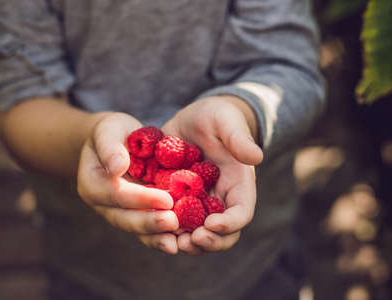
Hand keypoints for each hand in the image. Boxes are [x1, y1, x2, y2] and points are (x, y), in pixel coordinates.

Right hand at [77, 112, 178, 253]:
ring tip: (177, 242)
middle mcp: (102, 204)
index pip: (116, 194)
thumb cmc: (113, 132)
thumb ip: (110, 147)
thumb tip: (117, 167)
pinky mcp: (133, 216)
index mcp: (92, 183)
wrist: (117, 142)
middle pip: (124, 218)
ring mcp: (117, 213)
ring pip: (135, 229)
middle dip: (149, 222)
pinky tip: (178, 242)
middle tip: (173, 223)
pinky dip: (160, 237)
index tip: (167, 199)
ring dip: (156, 236)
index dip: (140, 198)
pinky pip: (145, 230)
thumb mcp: (109, 130)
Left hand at [162, 96, 262, 254]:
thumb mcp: (227, 121)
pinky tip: (152, 227)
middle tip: (188, 241)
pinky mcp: (176, 200)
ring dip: (185, 242)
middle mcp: (219, 199)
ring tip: (171, 242)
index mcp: (237, 185)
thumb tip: (257, 157)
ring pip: (196, 233)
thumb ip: (239, 138)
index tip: (212, 224)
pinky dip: (165, 228)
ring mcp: (197, 203)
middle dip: (207, 242)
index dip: (229, 224)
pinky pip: (173, 220)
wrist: (194, 119)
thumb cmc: (217, 117)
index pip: (241, 212)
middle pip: (221, 233)